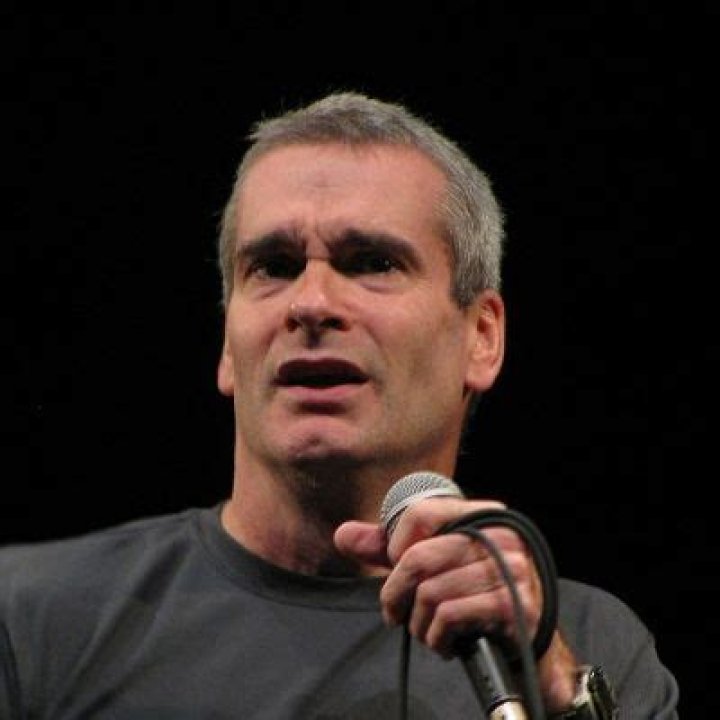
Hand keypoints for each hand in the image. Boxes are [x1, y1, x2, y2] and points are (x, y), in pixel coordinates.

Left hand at [334, 496, 578, 711]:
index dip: (396, 545)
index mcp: (481, 514)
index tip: (395, 567)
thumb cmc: (475, 597)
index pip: (421, 512)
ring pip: (431, 592)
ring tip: (428, 632)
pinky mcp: (513, 605)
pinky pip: (450, 616)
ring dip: (418, 623)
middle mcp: (500, 535)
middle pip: (419, 557)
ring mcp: (511, 569)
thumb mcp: (433, 567)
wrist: (528, 643)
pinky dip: (436, 637)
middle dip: (395, 593)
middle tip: (393, 613)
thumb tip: (343, 534)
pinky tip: (445, 643)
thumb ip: (389, 550)